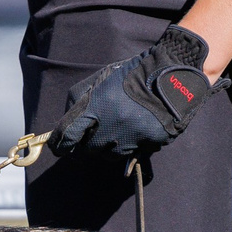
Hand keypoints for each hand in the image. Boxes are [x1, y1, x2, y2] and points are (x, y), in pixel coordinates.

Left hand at [50, 24, 215, 163]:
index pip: (68, 136)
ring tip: (118, 128)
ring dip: (108, 147)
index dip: (60, 145)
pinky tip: (136, 129)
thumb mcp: (100, 79)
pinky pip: (131, 154)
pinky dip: (130, 145)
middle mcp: (110, 126)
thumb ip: (80, 100)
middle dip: (87, 144)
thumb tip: (67, 126)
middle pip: (88, 150)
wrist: (171, 76)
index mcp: (95, 107)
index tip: (60, 148)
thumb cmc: (131, 75)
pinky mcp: (147, 145)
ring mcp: (130, 138)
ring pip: (109, 156)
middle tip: (95, 132)